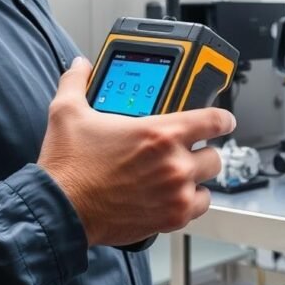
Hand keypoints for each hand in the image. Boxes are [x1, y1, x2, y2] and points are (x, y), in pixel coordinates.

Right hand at [37, 57, 233, 246]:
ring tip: (179, 176)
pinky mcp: (171, 218)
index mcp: (160, 134)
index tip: (224, 120)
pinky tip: (175, 197)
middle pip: (214, 155)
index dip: (223, 118)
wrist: (60, 211)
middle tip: (185, 152)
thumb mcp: (67, 113)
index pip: (214, 120)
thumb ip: (76, 83)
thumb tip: (80, 66)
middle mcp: (174, 164)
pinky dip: (191, 203)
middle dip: (202, 152)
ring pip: (209, 183)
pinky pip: (199, 208)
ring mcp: (176, 193)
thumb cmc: (68, 168)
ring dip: (197, 178)